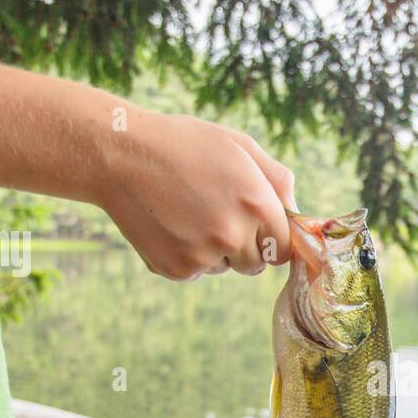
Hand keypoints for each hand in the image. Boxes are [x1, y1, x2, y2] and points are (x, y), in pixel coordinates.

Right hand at [96, 113, 294, 278]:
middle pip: (255, 264)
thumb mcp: (239, 146)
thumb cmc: (184, 145)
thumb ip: (277, 180)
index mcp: (256, 205)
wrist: (121, 155)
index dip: (271, 237)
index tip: (258, 227)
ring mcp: (202, 256)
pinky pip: (195, 272)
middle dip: (244, 245)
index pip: (284, 248)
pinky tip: (170, 224)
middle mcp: (233, 235)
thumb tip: (296, 213)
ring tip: (188, 213)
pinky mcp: (175, 269)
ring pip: (224, 266)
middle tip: (217, 214)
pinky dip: (186, 255)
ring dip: (215, 250)